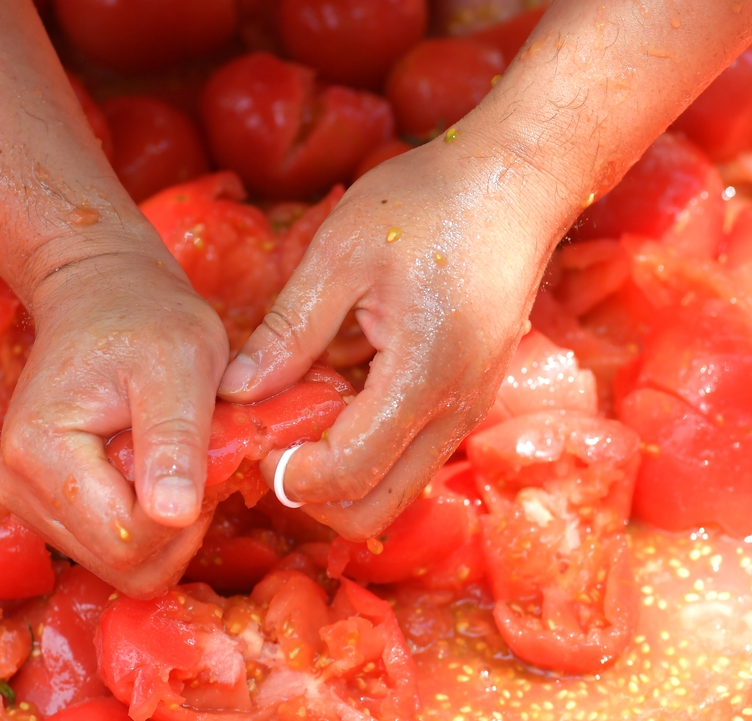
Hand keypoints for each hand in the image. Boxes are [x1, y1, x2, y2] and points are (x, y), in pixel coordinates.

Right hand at [0, 249, 228, 597]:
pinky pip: (114, 549)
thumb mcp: (180, 362)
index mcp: (39, 454)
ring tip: (176, 455)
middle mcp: (17, 488)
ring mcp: (27, 502)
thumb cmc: (146, 319)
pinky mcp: (46, 508)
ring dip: (167, 524)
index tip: (210, 455)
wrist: (101, 295)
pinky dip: (150, 521)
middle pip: (122, 565)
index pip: (129, 542)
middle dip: (178, 525)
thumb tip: (172, 517)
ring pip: (121, 564)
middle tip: (199, 458)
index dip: (187, 515)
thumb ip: (175, 439)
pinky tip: (157, 468)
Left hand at [218, 127, 573, 539]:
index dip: (288, 473)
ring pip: (393, 488)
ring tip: (293, 412)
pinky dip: (363, 447)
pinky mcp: (466, 399)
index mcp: (424, 375)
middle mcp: (455, 410)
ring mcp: (467, 410)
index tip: (251, 436)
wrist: (515, 180)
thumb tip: (236, 390)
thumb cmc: (425, 204)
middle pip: (374, 509)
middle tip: (267, 438)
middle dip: (311, 492)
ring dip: (337, 472)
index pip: (348, 473)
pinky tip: (331, 393)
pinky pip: (409, 454)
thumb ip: (288, 331)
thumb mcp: (339, 254)